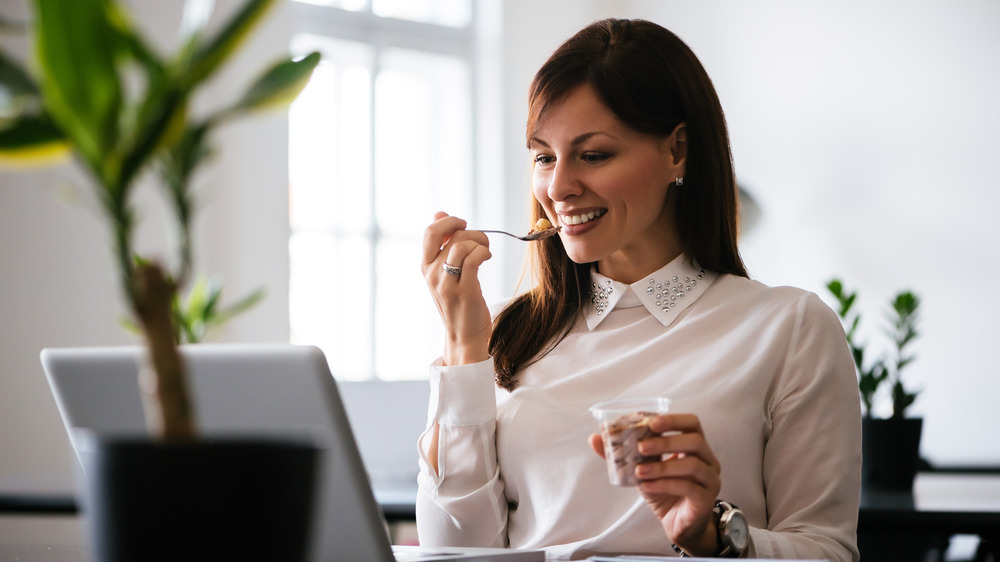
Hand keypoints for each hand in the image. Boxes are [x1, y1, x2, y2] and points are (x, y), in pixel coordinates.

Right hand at [421, 211, 492, 365]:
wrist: (464, 336)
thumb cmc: (458, 302)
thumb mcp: (445, 272)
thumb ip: (442, 243)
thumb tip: (439, 213)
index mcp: (426, 267)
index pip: (429, 232)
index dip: (448, 222)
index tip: (463, 225)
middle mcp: (432, 274)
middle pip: (449, 236)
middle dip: (469, 232)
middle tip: (480, 242)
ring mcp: (447, 284)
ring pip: (462, 245)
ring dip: (480, 243)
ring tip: (485, 252)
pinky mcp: (465, 291)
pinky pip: (474, 259)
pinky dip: (483, 252)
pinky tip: (487, 257)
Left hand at [588, 413, 721, 555]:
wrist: (677, 524)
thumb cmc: (664, 491)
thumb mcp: (642, 469)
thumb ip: (623, 454)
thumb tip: (594, 438)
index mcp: (694, 447)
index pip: (692, 423)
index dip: (673, 420)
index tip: (651, 422)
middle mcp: (708, 460)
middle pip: (694, 441)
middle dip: (665, 442)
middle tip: (640, 447)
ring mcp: (710, 479)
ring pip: (692, 464)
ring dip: (662, 466)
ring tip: (639, 471)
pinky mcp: (706, 499)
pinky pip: (688, 487)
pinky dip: (665, 484)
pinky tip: (647, 487)